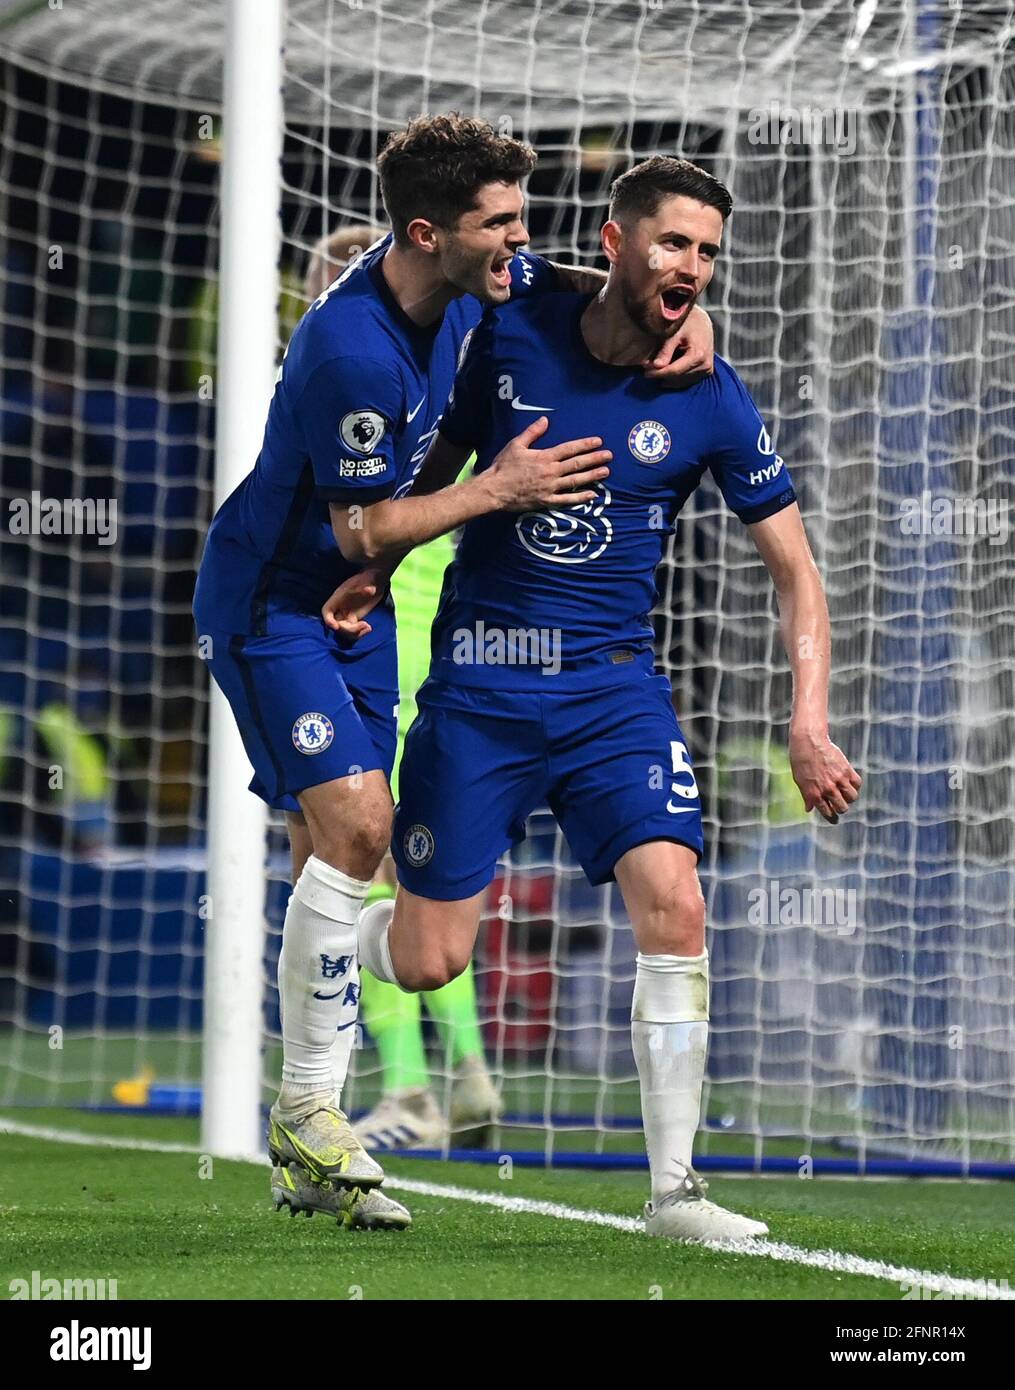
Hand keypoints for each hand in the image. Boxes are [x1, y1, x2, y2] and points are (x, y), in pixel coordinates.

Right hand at [321, 566, 389, 638]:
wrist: (376, 581)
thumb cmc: (368, 578)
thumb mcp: (367, 580)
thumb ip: (366, 586)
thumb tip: (370, 590)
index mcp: (338, 598)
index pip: (327, 611)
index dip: (328, 620)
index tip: (336, 627)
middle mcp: (340, 608)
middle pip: (337, 625)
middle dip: (349, 629)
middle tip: (365, 625)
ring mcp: (347, 615)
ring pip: (345, 631)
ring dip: (355, 633)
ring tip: (368, 627)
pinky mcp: (354, 619)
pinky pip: (353, 631)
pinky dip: (360, 633)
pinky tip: (368, 628)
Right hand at [484, 415, 610, 511]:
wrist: (494, 490)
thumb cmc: (503, 466)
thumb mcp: (516, 444)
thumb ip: (532, 432)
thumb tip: (545, 419)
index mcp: (544, 457)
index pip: (569, 448)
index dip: (585, 444)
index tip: (598, 441)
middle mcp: (551, 472)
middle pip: (577, 464)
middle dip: (595, 459)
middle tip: (609, 456)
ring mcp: (550, 488)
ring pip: (575, 481)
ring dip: (592, 476)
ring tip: (606, 472)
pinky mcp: (546, 501)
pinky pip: (567, 500)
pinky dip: (580, 498)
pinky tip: (593, 495)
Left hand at [643, 304, 713, 387]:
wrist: (702, 321)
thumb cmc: (687, 323)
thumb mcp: (674, 333)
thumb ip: (666, 351)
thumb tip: (656, 366)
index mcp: (698, 354)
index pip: (674, 371)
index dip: (659, 374)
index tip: (646, 373)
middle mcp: (704, 364)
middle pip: (678, 378)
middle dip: (661, 375)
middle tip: (647, 369)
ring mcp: (706, 369)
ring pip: (682, 382)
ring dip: (668, 378)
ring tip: (655, 370)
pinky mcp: (706, 371)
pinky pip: (688, 380)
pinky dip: (676, 378)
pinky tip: (666, 372)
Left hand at [789, 726, 861, 824]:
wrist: (809, 742)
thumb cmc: (801, 761)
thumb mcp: (799, 780)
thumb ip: (806, 796)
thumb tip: (809, 809)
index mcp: (815, 794)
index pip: (828, 813)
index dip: (832, 818)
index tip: (834, 819)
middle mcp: (828, 789)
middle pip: (843, 808)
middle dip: (841, 808)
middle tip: (839, 804)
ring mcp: (838, 780)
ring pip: (852, 798)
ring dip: (849, 798)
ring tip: (844, 792)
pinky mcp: (846, 770)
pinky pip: (857, 784)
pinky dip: (855, 786)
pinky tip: (849, 783)